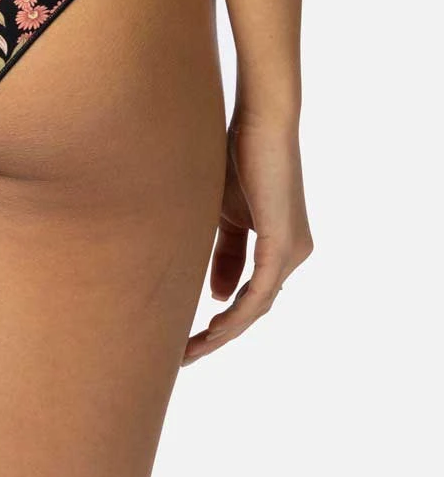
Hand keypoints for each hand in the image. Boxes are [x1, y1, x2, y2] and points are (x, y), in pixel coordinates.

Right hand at [184, 111, 312, 363]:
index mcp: (276, 243)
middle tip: (184, 354)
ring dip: (224, 332)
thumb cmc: (236, 156)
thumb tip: (217, 295)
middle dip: (218, 334)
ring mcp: (292, 251)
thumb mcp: (221, 213)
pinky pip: (261, 294)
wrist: (259, 122)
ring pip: (257, 306)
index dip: (218, 317)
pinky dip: (236, 315)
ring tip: (191, 350)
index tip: (186, 335)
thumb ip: (222, 253)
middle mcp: (292, 252)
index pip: (247, 292)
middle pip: (253, 307)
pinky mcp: (284, 245)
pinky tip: (213, 329)